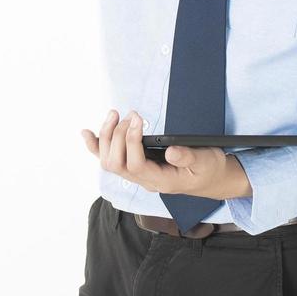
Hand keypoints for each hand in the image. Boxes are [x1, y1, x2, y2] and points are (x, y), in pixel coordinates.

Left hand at [81, 109, 241, 200]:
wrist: (209, 179)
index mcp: (161, 181)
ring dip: (107, 136)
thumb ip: (188, 157)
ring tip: (115, 114)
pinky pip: (109, 160)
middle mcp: (145, 181)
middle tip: (130, 114)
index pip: (136, 165)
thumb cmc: (207, 170)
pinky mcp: (134, 167)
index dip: (132, 141)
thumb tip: (171, 151)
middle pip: (117, 164)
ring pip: (109, 162)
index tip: (137, 119)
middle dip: (118, 136)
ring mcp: (137, 175)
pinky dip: (96, 146)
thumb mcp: (206, 162)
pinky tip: (87, 133)